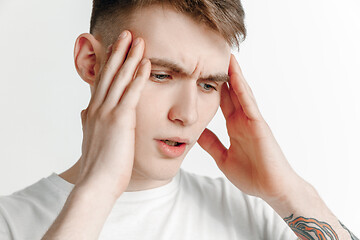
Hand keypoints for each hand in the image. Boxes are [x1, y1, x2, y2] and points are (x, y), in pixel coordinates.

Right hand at [76, 31, 149, 198]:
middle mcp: (99, 108)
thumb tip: (83, 113)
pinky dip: (139, 77)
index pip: (103, 81)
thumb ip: (88, 123)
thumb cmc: (99, 165)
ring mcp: (108, 112)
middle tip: (128, 34)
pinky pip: (131, 93)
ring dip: (131, 58)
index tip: (116, 47)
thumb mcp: (90, 138)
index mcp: (93, 111)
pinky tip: (146, 64)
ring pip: (120, 79)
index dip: (110, 62)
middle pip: (110, 73)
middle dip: (120, 52)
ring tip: (139, 41)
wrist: (96, 183)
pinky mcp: (120, 120)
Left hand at [197, 55, 299, 200]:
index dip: (212, 87)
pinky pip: (249, 104)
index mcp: (234, 127)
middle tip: (212, 55)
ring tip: (226, 56)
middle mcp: (243, 120)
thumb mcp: (223, 157)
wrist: (270, 189)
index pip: (222, 102)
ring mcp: (252, 121)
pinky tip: (236, 76)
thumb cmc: (251, 175)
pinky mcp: (259, 125)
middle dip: (223, 75)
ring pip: (241, 93)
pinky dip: (242, 89)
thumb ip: (211, 143)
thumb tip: (196, 132)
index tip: (201, 73)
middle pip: (231, 92)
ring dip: (234, 75)